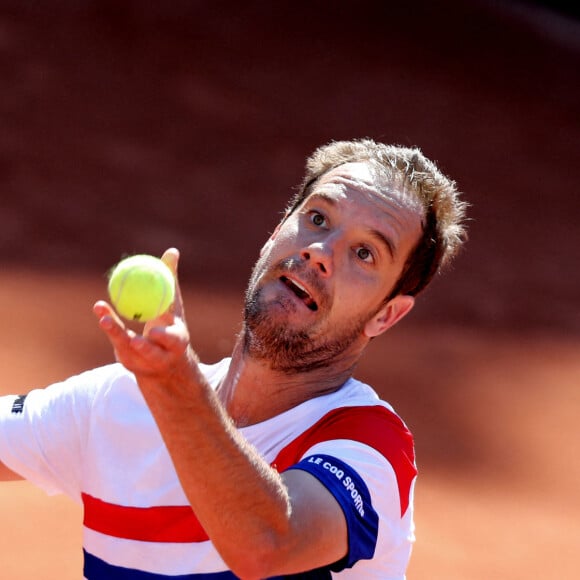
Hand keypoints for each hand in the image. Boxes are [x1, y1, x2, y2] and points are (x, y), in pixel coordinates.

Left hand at [93, 248, 191, 378]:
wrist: (165, 362)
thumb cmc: (170, 325)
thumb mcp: (172, 305)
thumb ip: (170, 280)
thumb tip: (172, 251)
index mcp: (176, 342)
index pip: (171, 338)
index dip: (163, 337)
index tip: (153, 332)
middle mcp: (161, 356)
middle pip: (151, 352)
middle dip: (142, 348)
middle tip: (131, 337)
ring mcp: (142, 361)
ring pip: (128, 349)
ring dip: (116, 333)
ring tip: (104, 319)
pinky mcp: (128, 361)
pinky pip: (117, 343)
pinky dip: (111, 327)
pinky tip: (102, 314)